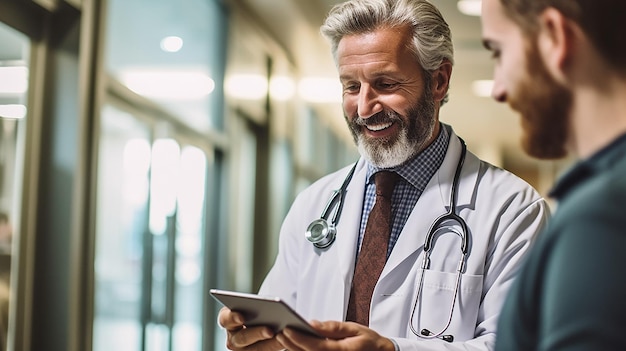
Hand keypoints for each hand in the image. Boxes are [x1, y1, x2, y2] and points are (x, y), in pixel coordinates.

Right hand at [217, 306, 282, 350]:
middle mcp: (232, 338)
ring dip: (269, 344)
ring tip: (282, 337)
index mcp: (227, 320)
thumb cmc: (257, 309)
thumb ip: (256, 305)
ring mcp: (243, 349)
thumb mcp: (254, 305)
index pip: (225, 319)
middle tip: (270, 331)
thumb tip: (271, 303)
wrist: (263, 320)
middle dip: (257, 334)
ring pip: (255, 349)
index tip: (242, 317)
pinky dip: (275, 346)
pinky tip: (286, 341)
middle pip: (242, 338)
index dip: (232, 318)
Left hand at [276, 320, 394, 350]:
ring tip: (283, 337)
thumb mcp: (354, 328)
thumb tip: (312, 323)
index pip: (315, 346)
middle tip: (280, 332)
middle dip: (292, 343)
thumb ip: (333, 328)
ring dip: (294, 349)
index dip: (299, 338)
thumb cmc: (368, 341)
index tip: (287, 329)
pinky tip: (293, 346)